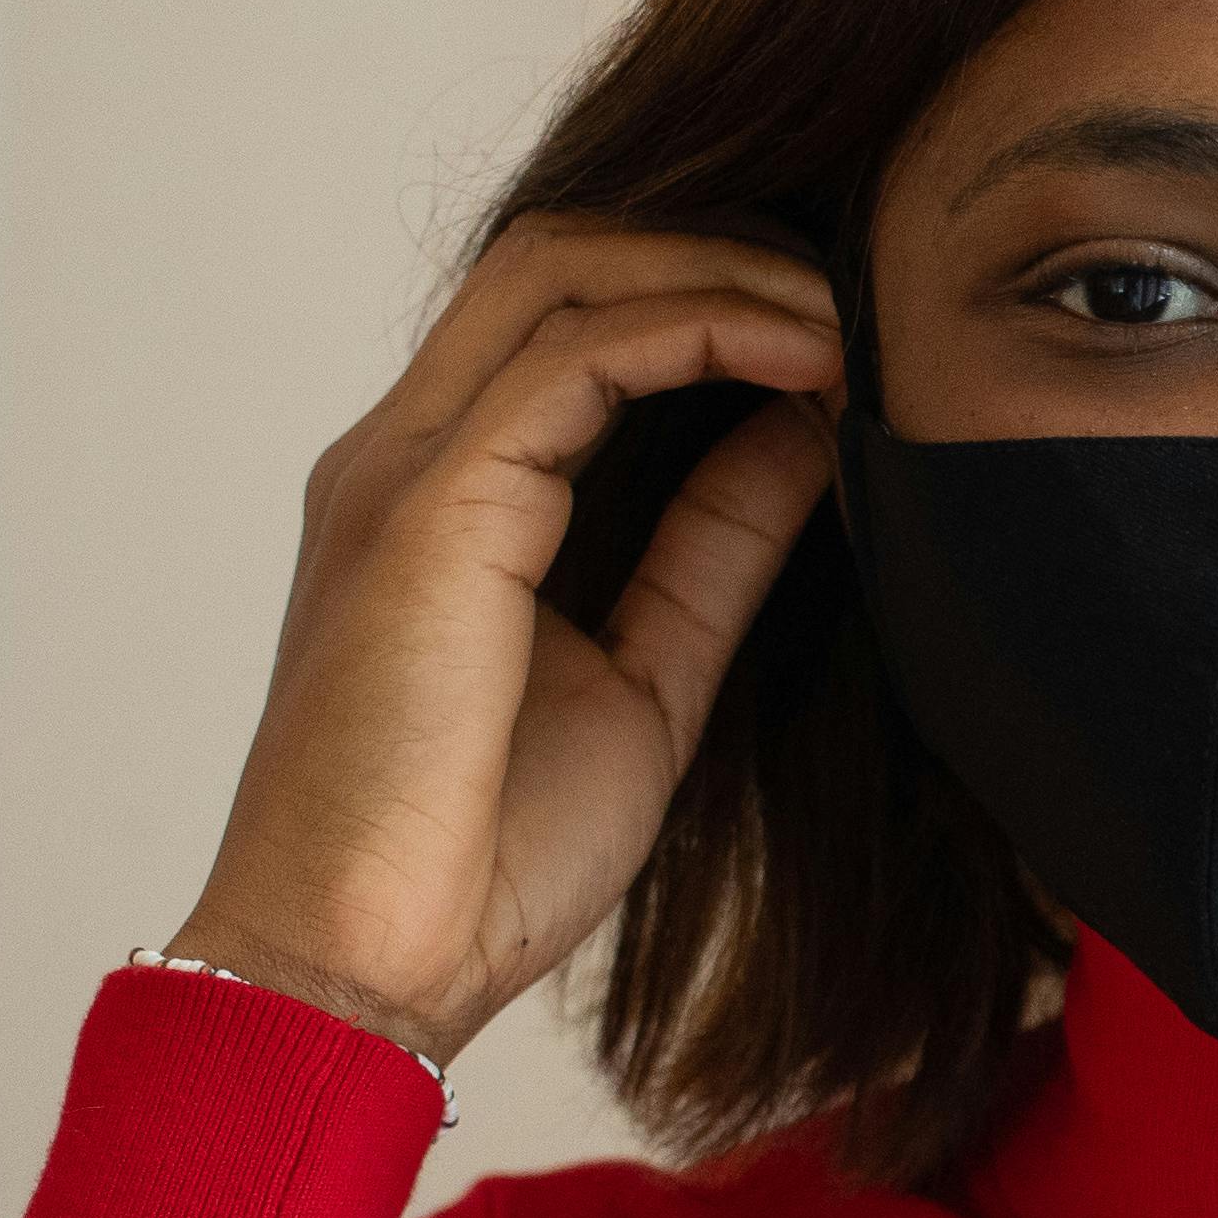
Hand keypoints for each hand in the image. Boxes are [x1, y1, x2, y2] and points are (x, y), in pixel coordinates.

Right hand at [166, 217, 842, 1066]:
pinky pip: (581, 354)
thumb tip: (807, 435)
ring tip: (848, 315)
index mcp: (442, 495)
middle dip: (718, 243)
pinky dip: (705, 329)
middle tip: (857, 290)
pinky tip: (808, 362)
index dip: (703, 287)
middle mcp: (405, 457)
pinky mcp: (435, 508)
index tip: (841, 329)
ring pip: (565, 269)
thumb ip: (714, 549)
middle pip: (558, 253)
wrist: (360, 974)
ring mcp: (406, 471)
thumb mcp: (650, 678)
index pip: (563, 314)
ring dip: (724, 269)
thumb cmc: (484, 859)